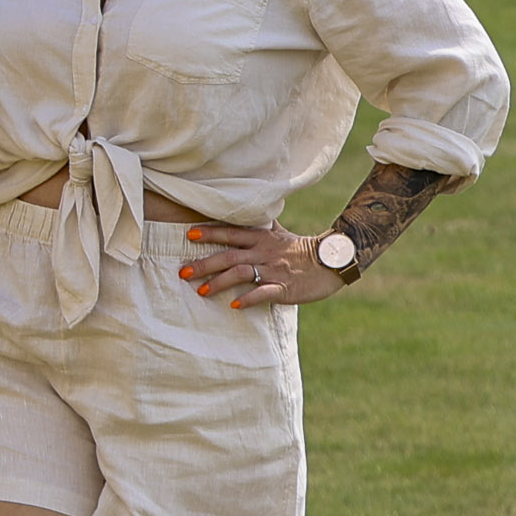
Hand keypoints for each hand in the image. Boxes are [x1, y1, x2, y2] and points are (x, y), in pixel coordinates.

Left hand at [182, 224, 341, 308]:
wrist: (332, 262)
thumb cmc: (301, 249)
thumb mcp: (279, 233)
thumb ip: (260, 226)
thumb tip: (246, 211)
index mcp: (261, 238)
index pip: (231, 233)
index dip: (210, 233)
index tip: (189, 234)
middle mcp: (263, 252)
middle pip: (229, 255)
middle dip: (204, 264)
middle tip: (183, 273)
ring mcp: (273, 270)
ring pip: (241, 273)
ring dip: (219, 282)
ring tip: (201, 292)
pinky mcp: (285, 287)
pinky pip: (264, 293)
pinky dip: (248, 298)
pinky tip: (234, 305)